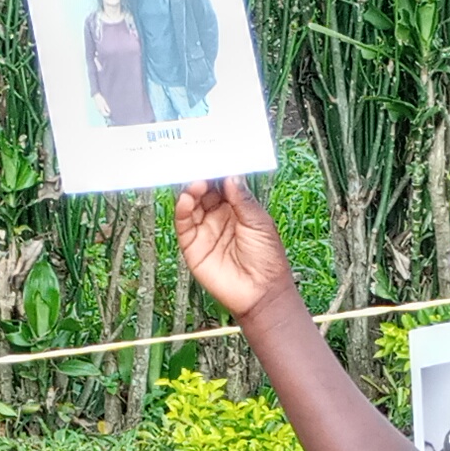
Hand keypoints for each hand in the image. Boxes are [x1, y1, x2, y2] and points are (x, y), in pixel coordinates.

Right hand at [172, 178, 296, 320]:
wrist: (261, 292)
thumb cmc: (267, 258)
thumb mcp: (259, 222)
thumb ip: (242, 199)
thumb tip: (231, 176)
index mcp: (237, 208)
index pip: (222, 184)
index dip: (217, 172)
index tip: (213, 158)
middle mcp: (218, 216)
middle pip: (204, 191)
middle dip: (201, 178)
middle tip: (201, 168)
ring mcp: (204, 230)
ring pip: (191, 204)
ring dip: (190, 191)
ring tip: (195, 184)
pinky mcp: (192, 246)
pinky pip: (183, 224)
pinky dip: (182, 210)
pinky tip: (186, 200)